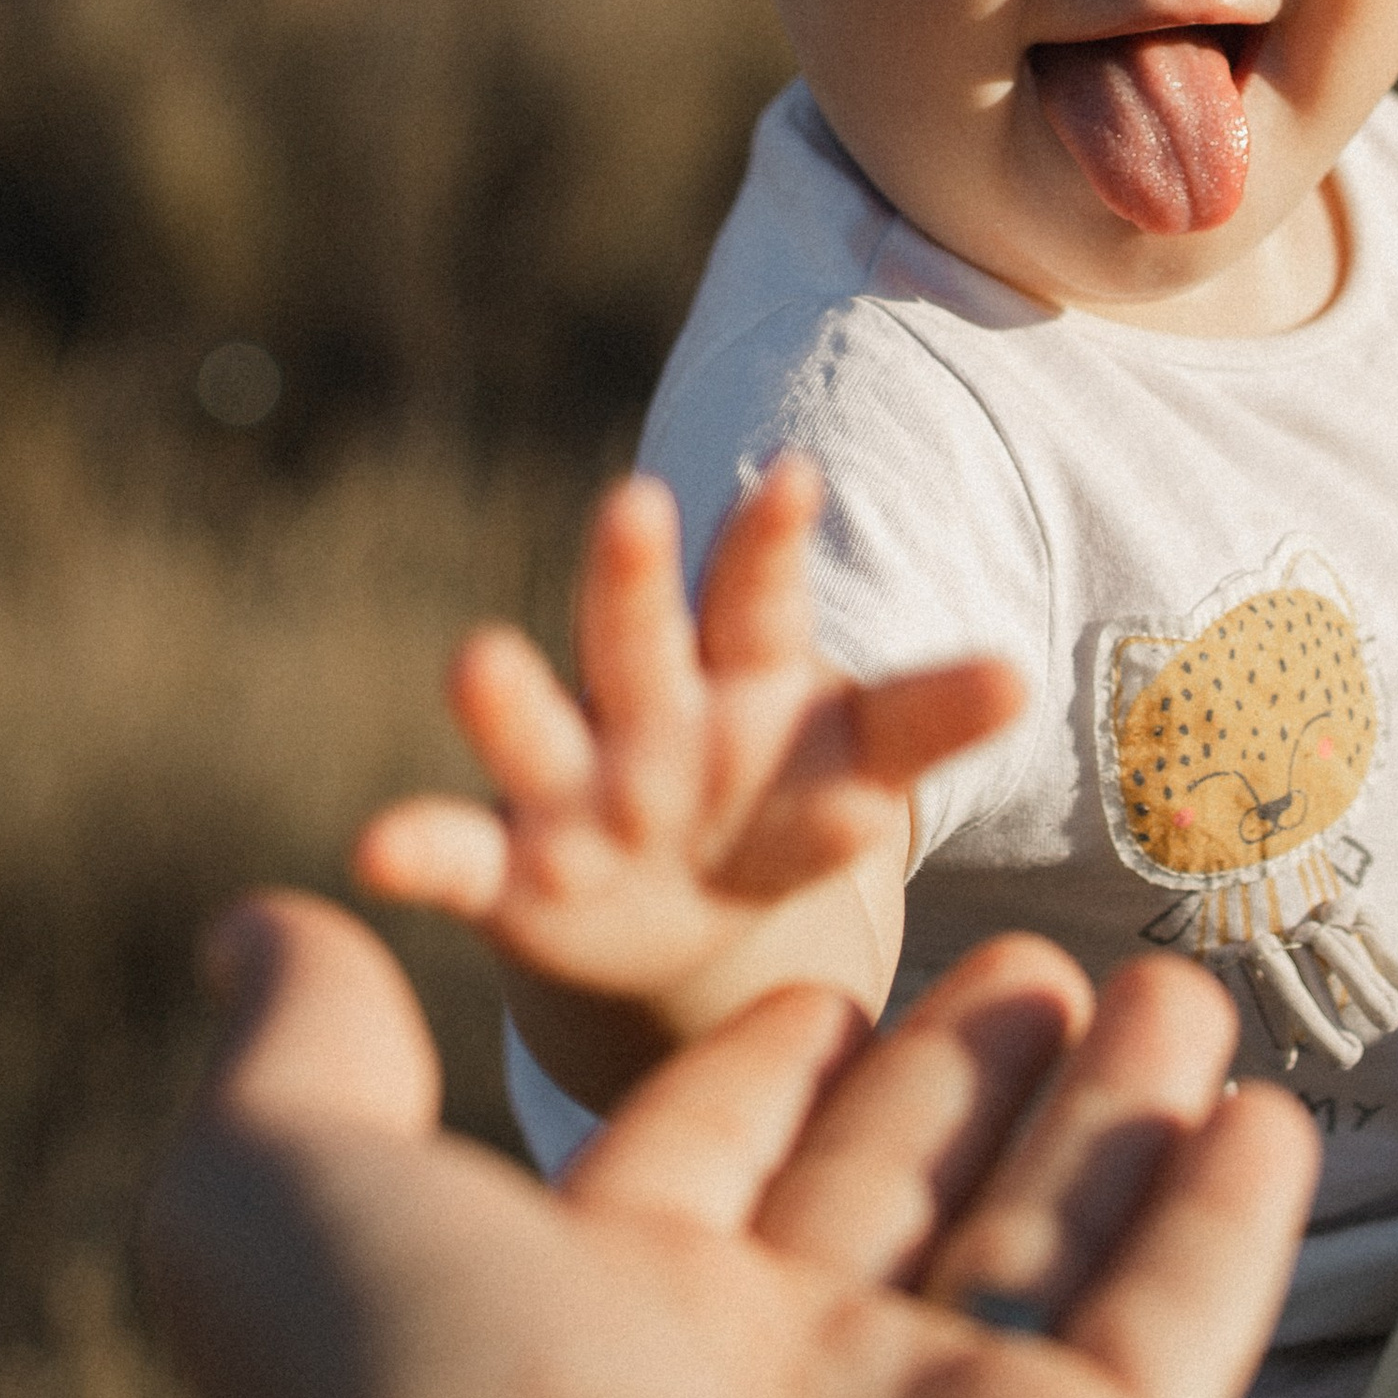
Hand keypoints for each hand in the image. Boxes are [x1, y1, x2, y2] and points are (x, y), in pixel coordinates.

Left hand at [143, 891, 1318, 1397]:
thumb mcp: (287, 1205)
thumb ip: (295, 1062)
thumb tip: (257, 926)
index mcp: (583, 1340)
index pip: (694, 1171)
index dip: (757, 1071)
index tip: (826, 980)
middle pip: (882, 1193)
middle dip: (956, 1071)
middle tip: (1037, 956)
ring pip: (1036, 1241)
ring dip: (1106, 1110)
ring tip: (1170, 987)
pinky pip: (1168, 1334)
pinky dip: (1220, 1225)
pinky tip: (1261, 1117)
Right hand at [355, 456, 1020, 1074]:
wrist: (687, 921)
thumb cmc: (786, 803)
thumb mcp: (860, 762)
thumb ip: (925, 717)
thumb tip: (1021, 674)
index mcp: (747, 678)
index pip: (762, 596)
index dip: (774, 543)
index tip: (795, 476)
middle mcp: (653, 715)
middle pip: (643, 636)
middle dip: (634, 576)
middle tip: (635, 500)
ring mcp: (576, 789)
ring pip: (537, 732)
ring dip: (508, 698)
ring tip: (478, 658)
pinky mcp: (516, 873)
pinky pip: (460, 858)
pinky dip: (420, 850)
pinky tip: (376, 848)